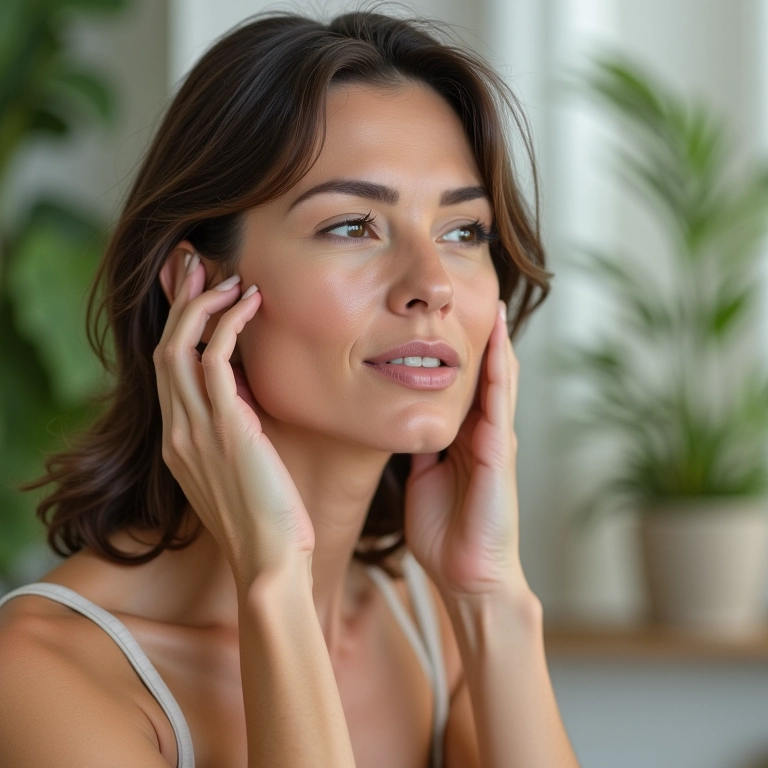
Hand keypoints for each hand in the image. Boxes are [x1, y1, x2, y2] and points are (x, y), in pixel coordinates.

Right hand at [153, 258, 314, 587]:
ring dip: (202, 305)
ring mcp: (195, 429)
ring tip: (229, 279)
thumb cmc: (265, 520)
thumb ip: (233, 431)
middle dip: (180, 302)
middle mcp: (177, 430)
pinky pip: (215, 359)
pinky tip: (250, 305)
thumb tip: (248, 395)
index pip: (166, 369)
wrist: (268, 561)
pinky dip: (230, 325)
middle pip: (164, 347)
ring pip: (179, 346)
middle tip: (200, 267)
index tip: (194, 295)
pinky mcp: (226, 428)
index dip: (177, 325)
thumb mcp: (239, 470)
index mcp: (177, 441)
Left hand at [403, 301, 530, 599]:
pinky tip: (498, 343)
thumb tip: (405, 425)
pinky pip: (499, 403)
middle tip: (475, 298)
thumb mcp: (422, 479)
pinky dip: (499, 370)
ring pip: (499, 381)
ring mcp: (496, 441)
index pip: (465, 387)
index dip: (459, 354)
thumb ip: (420, 450)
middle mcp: (484, 434)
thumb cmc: (445, 533)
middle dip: (482, 339)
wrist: (467, 575)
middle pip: (486, 376)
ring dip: (496, 344)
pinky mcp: (499, 452)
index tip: (446, 321)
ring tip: (491, 306)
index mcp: (464, 440)